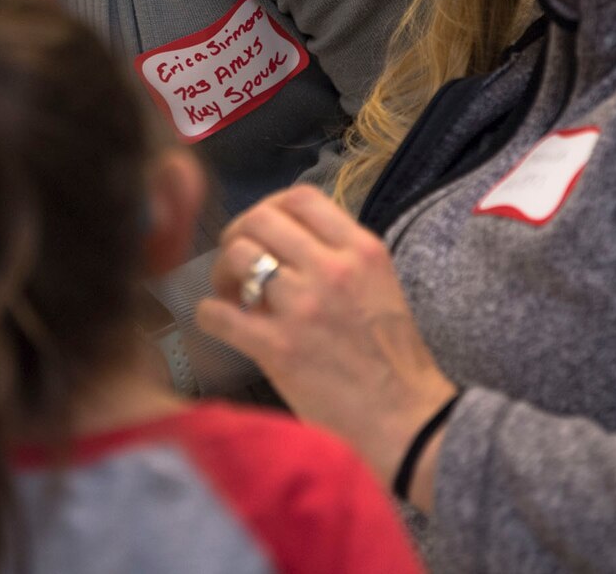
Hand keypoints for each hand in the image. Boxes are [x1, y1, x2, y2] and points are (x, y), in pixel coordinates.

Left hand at [197, 185, 454, 503]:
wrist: (406, 418)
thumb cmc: (393, 357)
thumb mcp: (379, 286)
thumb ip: (337, 258)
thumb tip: (281, 247)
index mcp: (361, 250)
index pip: (300, 197)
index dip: (269, 208)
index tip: (263, 233)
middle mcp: (332, 269)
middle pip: (259, 219)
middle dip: (238, 236)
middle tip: (237, 264)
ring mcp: (303, 307)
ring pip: (236, 256)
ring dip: (222, 273)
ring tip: (232, 295)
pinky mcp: (278, 347)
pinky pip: (218, 313)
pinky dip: (209, 315)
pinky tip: (220, 323)